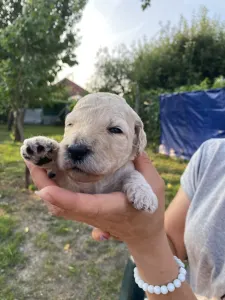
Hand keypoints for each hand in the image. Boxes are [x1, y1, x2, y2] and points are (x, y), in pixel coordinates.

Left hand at [25, 153, 164, 247]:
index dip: (63, 198)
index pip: (83, 206)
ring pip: (57, 207)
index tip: (45, 189)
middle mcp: (94, 215)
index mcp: (110, 207)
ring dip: (43, 186)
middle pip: (61, 206)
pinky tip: (48, 175)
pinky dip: (50, 191)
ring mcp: (87, 216)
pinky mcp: (84, 214)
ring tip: (36, 163)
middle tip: (31, 160)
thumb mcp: (154, 185)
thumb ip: (143, 164)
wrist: (143, 235)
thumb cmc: (150, 211)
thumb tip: (130, 146)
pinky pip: (61, 206)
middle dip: (43, 185)